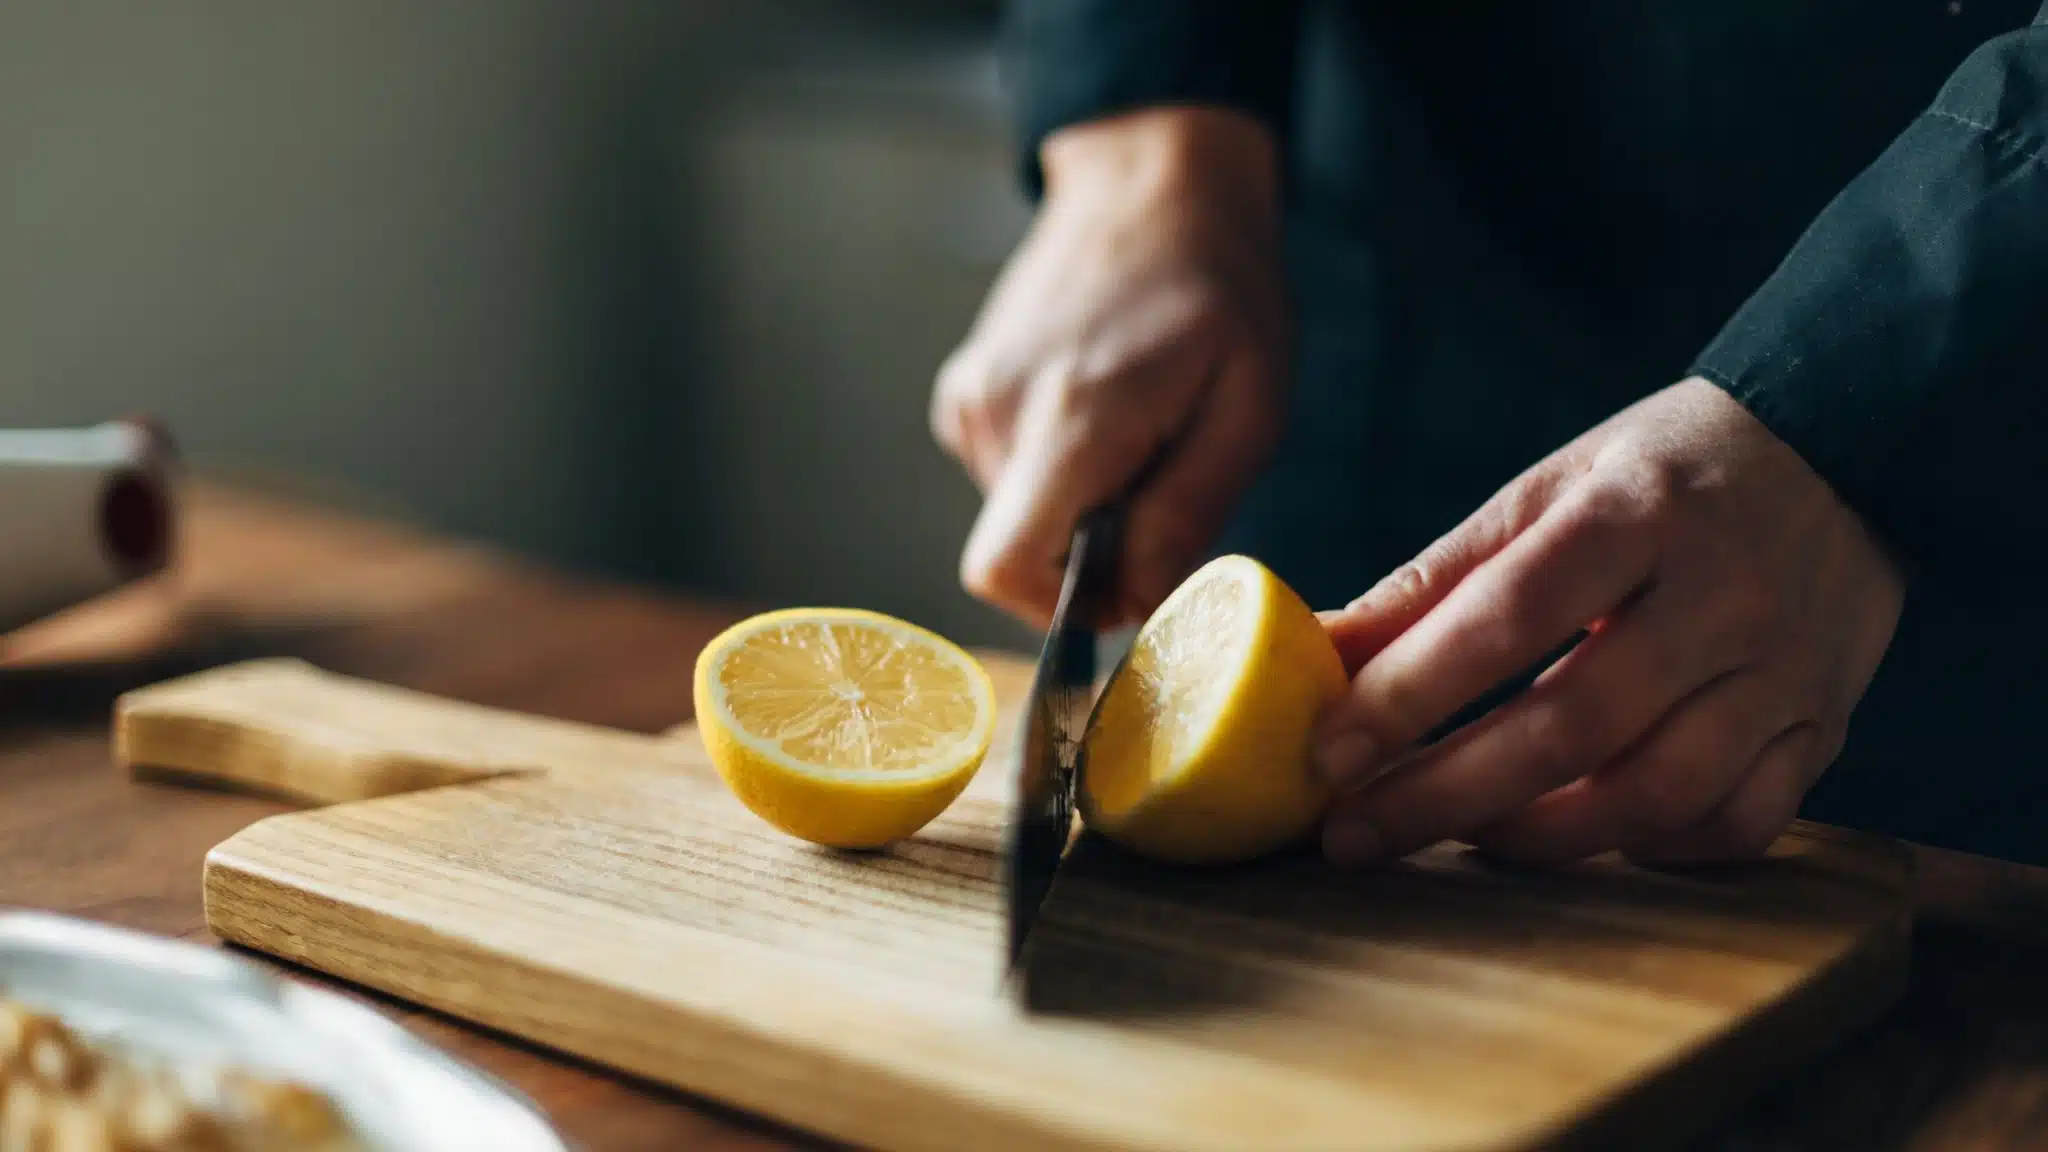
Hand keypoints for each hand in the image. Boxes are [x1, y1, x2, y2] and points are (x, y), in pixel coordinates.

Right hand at [931, 107, 1287, 627]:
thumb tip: (1136, 601)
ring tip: (1138, 430)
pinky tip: (1103, 411)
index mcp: (1071, 418)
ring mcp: (971, 399)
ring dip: (1078, 505)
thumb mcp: (1247, 407)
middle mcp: (998, 412)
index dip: (1064, 606)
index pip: (1004, 570)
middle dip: (1090, 550)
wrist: (1149, 182)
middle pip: (1018, 552)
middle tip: (1159, 481)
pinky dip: (1057, 471)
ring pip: (1015, 516)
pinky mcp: (965, 392)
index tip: (1130, 577)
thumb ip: (1187, 513)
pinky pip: (1006, 477)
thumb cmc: (1218, 287)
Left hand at [1312, 377, 1905, 866]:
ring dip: (1536, 837)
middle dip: (1444, 794)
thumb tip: (1317, 650)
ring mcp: (1783, 671)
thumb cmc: (1659, 478)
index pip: (1508, 616)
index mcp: (1637, 512)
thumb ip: (1435, 579)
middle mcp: (1720, 595)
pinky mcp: (1822, 727)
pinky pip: (1737, 824)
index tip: (1328, 752)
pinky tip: (1581, 836)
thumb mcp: (1547, 490)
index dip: (1410, 692)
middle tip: (1351, 835)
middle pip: (1573, 725)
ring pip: (1656, 794)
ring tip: (1454, 840)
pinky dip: (1649, 849)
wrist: (1843, 452)